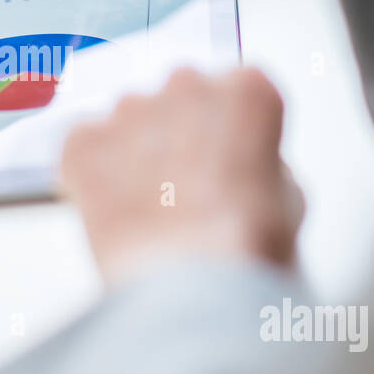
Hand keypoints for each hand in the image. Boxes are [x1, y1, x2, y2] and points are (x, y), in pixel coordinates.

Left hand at [60, 68, 304, 285]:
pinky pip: (85, 145)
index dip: (229, 130)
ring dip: (135, 152)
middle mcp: (187, 86)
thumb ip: (260, 160)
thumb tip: (239, 166)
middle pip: (180, 97)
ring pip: (130, 119)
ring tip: (148, 207)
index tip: (225, 156)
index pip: (236, 90)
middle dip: (180, 132)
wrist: (193, 287)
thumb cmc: (243, 250)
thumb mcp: (288, 199)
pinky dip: (93, 173)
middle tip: (184, 186)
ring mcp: (130, 110)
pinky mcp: (85, 141)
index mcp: (247, 92)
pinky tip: (116, 210)